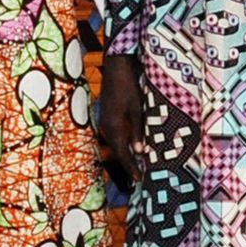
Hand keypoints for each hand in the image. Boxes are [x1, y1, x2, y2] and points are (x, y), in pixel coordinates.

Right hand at [98, 55, 142, 177]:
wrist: (116, 67)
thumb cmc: (129, 86)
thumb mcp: (137, 109)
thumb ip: (137, 131)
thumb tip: (140, 152)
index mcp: (113, 126)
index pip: (122, 154)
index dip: (131, 167)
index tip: (139, 179)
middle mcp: (106, 126)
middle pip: (117, 151)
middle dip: (128, 164)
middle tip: (139, 176)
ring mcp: (105, 121)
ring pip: (116, 144)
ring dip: (126, 154)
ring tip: (137, 165)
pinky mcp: (107, 116)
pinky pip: (115, 135)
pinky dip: (123, 144)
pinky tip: (132, 146)